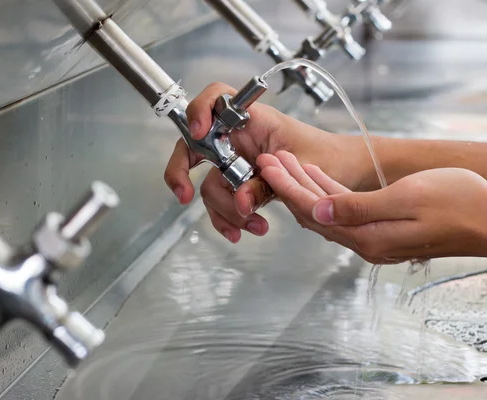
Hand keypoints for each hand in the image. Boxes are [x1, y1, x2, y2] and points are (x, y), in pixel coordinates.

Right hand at [164, 82, 367, 242]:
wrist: (345, 172)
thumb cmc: (330, 156)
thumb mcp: (300, 170)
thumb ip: (267, 185)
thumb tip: (240, 203)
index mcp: (254, 119)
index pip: (215, 99)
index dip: (199, 111)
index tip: (199, 133)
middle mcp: (239, 137)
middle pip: (194, 146)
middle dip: (182, 172)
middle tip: (184, 194)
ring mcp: (237, 160)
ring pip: (209, 182)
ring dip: (223, 209)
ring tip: (251, 226)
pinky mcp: (241, 182)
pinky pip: (222, 199)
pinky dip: (228, 217)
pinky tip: (244, 229)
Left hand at [258, 151, 486, 262]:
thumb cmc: (460, 205)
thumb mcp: (407, 199)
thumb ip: (358, 208)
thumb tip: (317, 212)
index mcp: (366, 236)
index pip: (312, 210)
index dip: (287, 186)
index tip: (268, 167)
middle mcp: (365, 240)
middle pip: (314, 211)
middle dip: (289, 183)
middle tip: (269, 160)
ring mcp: (373, 236)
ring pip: (327, 209)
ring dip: (305, 184)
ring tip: (286, 162)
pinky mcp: (383, 228)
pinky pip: (345, 210)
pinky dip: (328, 190)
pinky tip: (317, 176)